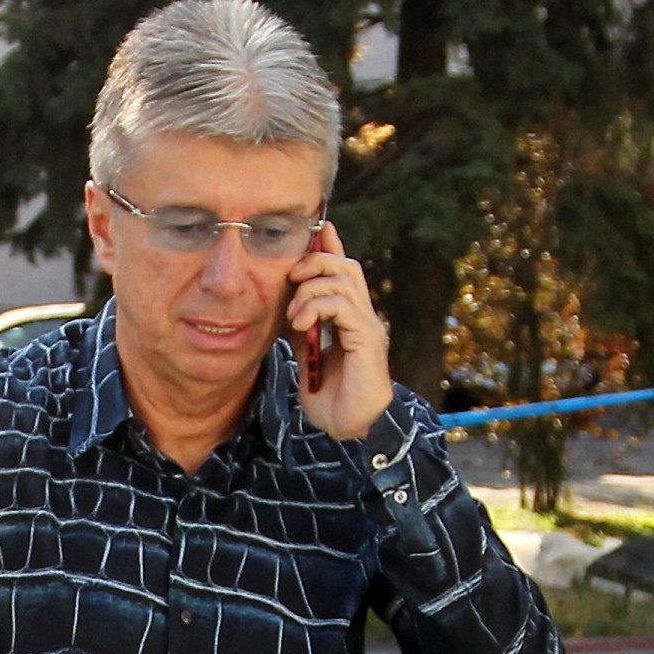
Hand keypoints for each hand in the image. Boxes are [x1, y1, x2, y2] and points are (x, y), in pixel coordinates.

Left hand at [285, 223, 392, 438]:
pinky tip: (301, 325)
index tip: (317, 226)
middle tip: (291, 279)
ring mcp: (367, 325)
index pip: (343, 269)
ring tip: (294, 314)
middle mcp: (362, 315)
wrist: (346, 427)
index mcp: (349, 316)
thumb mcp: (307, 353)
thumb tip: (286, 303)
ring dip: (310, 290)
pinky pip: (342, 305)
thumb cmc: (330, 395)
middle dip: (315, 261)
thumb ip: (302, 327)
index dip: (331, 245)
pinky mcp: (367, 339)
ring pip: (343, 279)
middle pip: (345, 265)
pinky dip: (316, 308)